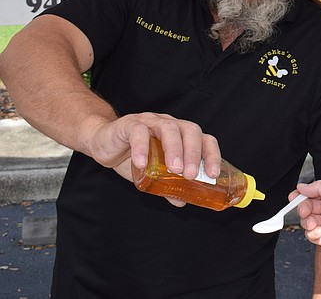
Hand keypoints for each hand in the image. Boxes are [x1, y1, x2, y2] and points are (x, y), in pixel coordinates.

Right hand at [85, 112, 219, 186]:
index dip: (211, 155)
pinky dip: (142, 147)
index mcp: (181, 135)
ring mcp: (151, 122)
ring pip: (168, 128)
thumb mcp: (153, 173)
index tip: (213, 174)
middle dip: (193, 153)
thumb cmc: (133, 156)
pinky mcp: (129, 125)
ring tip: (174, 170)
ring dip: (174, 149)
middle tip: (190, 175)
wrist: (103, 143)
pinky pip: (138, 132)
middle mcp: (170, 124)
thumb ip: (168, 185)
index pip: (204, 139)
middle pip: (190, 130)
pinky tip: (142, 164)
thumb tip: (182, 201)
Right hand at [295, 180, 320, 254]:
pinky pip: (312, 236)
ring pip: (307, 223)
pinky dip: (311, 233)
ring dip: (306, 221)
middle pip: (307, 209)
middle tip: (305, 210)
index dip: (301, 196)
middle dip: (303, 208)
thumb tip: (302, 187)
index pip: (312, 195)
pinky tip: (318, 230)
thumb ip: (319, 187)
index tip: (293, 197)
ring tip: (312, 221)